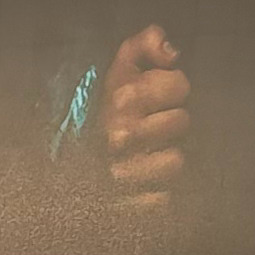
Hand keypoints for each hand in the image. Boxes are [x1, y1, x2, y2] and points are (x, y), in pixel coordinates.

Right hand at [104, 27, 189, 210]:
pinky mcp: (125, 207)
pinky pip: (163, 199)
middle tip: (153, 128)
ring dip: (165, 159)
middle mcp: (118, 135)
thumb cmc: (107, 114)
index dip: (174, 88)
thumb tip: (168, 48)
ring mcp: (121, 173)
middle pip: (182, 120)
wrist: (72, 168)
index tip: (159, 96)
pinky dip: (156, 193)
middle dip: (172, 124)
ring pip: (176, 161)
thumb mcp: (120, 73)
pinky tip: (141, 184)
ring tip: (147, 155)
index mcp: (118, 99)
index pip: (178, 83)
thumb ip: (143, 48)